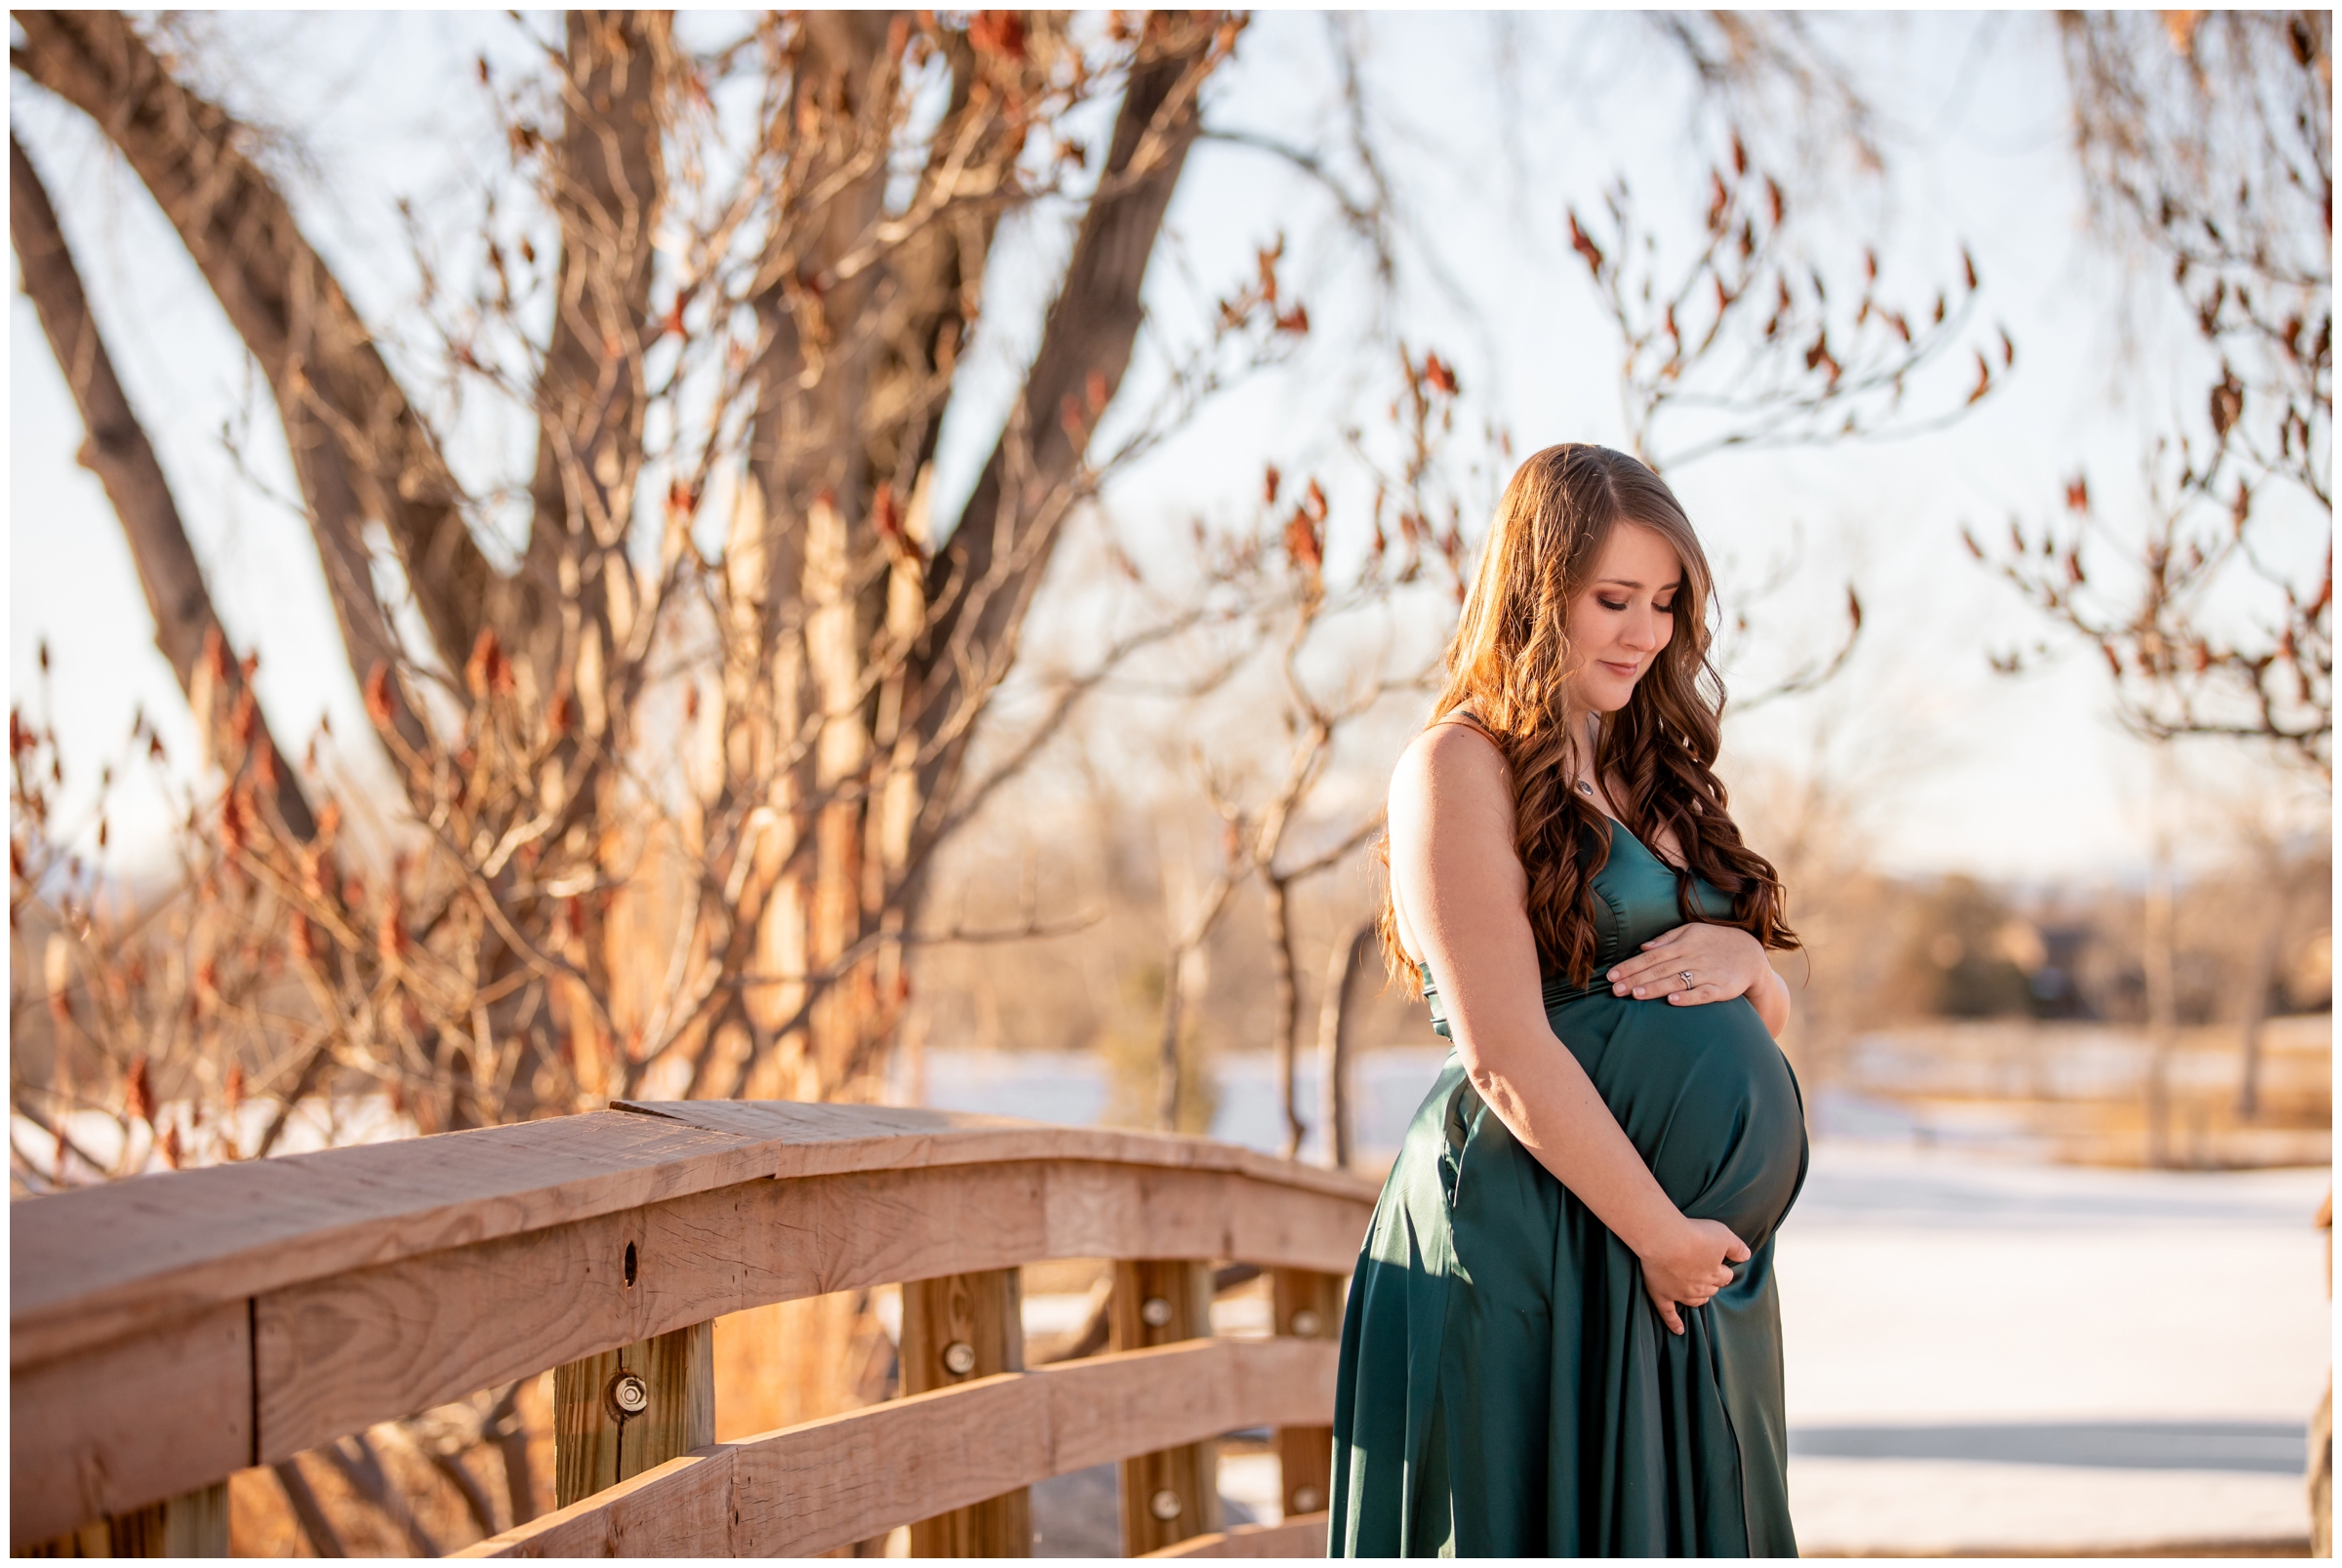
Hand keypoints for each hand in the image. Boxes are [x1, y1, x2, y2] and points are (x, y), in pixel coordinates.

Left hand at [1609, 921, 1769, 1006]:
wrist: (1751, 954)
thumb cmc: (1715, 942)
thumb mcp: (1692, 932)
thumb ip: (1666, 939)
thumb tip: (1643, 947)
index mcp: (1683, 944)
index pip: (1651, 956)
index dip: (1630, 966)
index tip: (1611, 975)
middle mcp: (1693, 958)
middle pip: (1659, 970)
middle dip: (1636, 979)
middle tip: (1615, 989)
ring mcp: (1708, 973)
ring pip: (1677, 982)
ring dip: (1655, 988)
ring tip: (1635, 995)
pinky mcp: (1721, 989)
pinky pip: (1702, 994)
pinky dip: (1688, 998)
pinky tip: (1671, 1001)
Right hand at [1637, 1216, 1749, 1334]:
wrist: (1665, 1239)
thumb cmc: (1694, 1234)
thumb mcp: (1723, 1235)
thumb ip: (1737, 1247)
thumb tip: (1746, 1256)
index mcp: (1715, 1274)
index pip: (1725, 1277)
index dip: (1723, 1270)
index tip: (1720, 1264)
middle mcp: (1700, 1287)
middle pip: (1711, 1289)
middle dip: (1711, 1283)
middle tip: (1706, 1273)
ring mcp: (1680, 1293)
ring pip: (1695, 1301)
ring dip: (1699, 1298)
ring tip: (1699, 1295)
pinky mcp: (1662, 1295)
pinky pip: (1669, 1314)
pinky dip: (1674, 1323)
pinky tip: (1678, 1331)